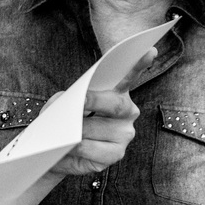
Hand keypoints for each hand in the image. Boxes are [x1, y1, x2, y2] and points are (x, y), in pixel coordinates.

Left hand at [46, 47, 155, 177]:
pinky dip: (78, 147)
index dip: (139, 64)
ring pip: (101, 128)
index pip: (129, 77)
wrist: (54, 150)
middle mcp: (127, 113)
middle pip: (116, 104)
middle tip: (77, 103)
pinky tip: (70, 147)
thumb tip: (75, 108)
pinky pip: (96, 149)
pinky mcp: (115, 155)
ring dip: (77, 129)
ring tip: (62, 132)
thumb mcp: (61, 103)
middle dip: (94, 101)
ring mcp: (124, 135)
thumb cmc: (62, 121)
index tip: (150, 50)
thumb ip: (69, 99)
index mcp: (117, 94)